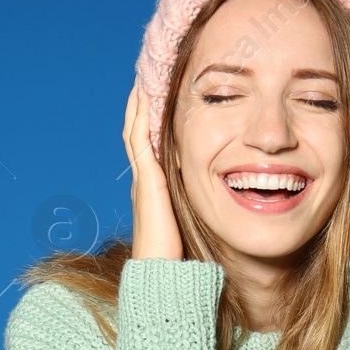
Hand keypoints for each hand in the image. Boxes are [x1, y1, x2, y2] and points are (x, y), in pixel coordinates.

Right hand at [123, 80, 184, 260]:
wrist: (160, 270)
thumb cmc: (175, 254)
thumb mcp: (185, 220)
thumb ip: (193, 204)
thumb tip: (214, 196)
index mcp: (151, 187)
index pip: (146, 145)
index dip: (148, 120)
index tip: (154, 97)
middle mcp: (142, 179)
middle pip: (135, 131)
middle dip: (140, 105)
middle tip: (145, 78)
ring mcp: (142, 178)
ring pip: (134, 131)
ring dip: (138, 104)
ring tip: (143, 79)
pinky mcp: (148, 180)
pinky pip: (140, 141)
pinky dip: (141, 118)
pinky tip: (146, 98)